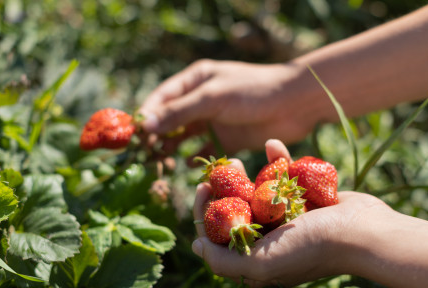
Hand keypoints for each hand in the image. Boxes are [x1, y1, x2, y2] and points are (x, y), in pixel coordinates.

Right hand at [138, 60, 330, 154]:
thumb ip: (180, 112)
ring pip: (185, 137)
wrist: (295, 103)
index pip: (162, 98)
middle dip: (156, 136)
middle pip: (170, 119)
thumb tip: (145, 126)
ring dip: (172, 149)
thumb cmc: (253, 91)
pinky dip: (194, 158)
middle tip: (144, 155)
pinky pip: (205, 151)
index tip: (132, 135)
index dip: (146, 116)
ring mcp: (214, 121)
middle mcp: (201, 101)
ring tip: (161, 163)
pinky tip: (185, 167)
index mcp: (195, 81)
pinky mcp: (228, 139)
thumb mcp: (213, 97)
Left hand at [191, 139, 391, 287]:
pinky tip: (274, 144)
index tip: (202, 185)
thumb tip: (197, 245)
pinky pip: (286, 176)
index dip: (205, 210)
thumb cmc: (313, 248)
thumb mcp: (263, 263)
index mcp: (257, 255)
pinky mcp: (307, 197)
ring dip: (247, 172)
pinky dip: (280, 160)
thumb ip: (224, 261)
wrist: (364, 232)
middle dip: (224, 187)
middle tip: (222, 168)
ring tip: (238, 160)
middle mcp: (271, 237)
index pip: (220, 233)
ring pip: (259, 189)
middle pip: (237, 208)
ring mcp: (289, 216)